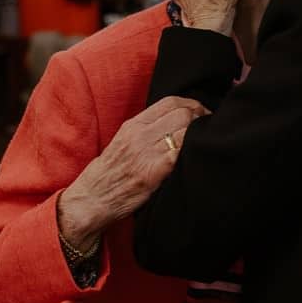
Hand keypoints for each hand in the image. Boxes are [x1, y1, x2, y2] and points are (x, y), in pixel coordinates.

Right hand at [56, 96, 208, 250]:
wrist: (91, 200)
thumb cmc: (110, 174)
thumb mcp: (124, 143)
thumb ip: (147, 131)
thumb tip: (176, 122)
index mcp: (133, 125)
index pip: (170, 102)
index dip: (192, 105)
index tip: (202, 114)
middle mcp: (139, 134)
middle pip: (182, 113)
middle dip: (201, 118)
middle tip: (210, 128)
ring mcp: (146, 152)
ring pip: (185, 130)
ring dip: (201, 134)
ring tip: (206, 143)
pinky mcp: (153, 172)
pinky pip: (181, 153)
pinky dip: (193, 152)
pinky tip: (196, 158)